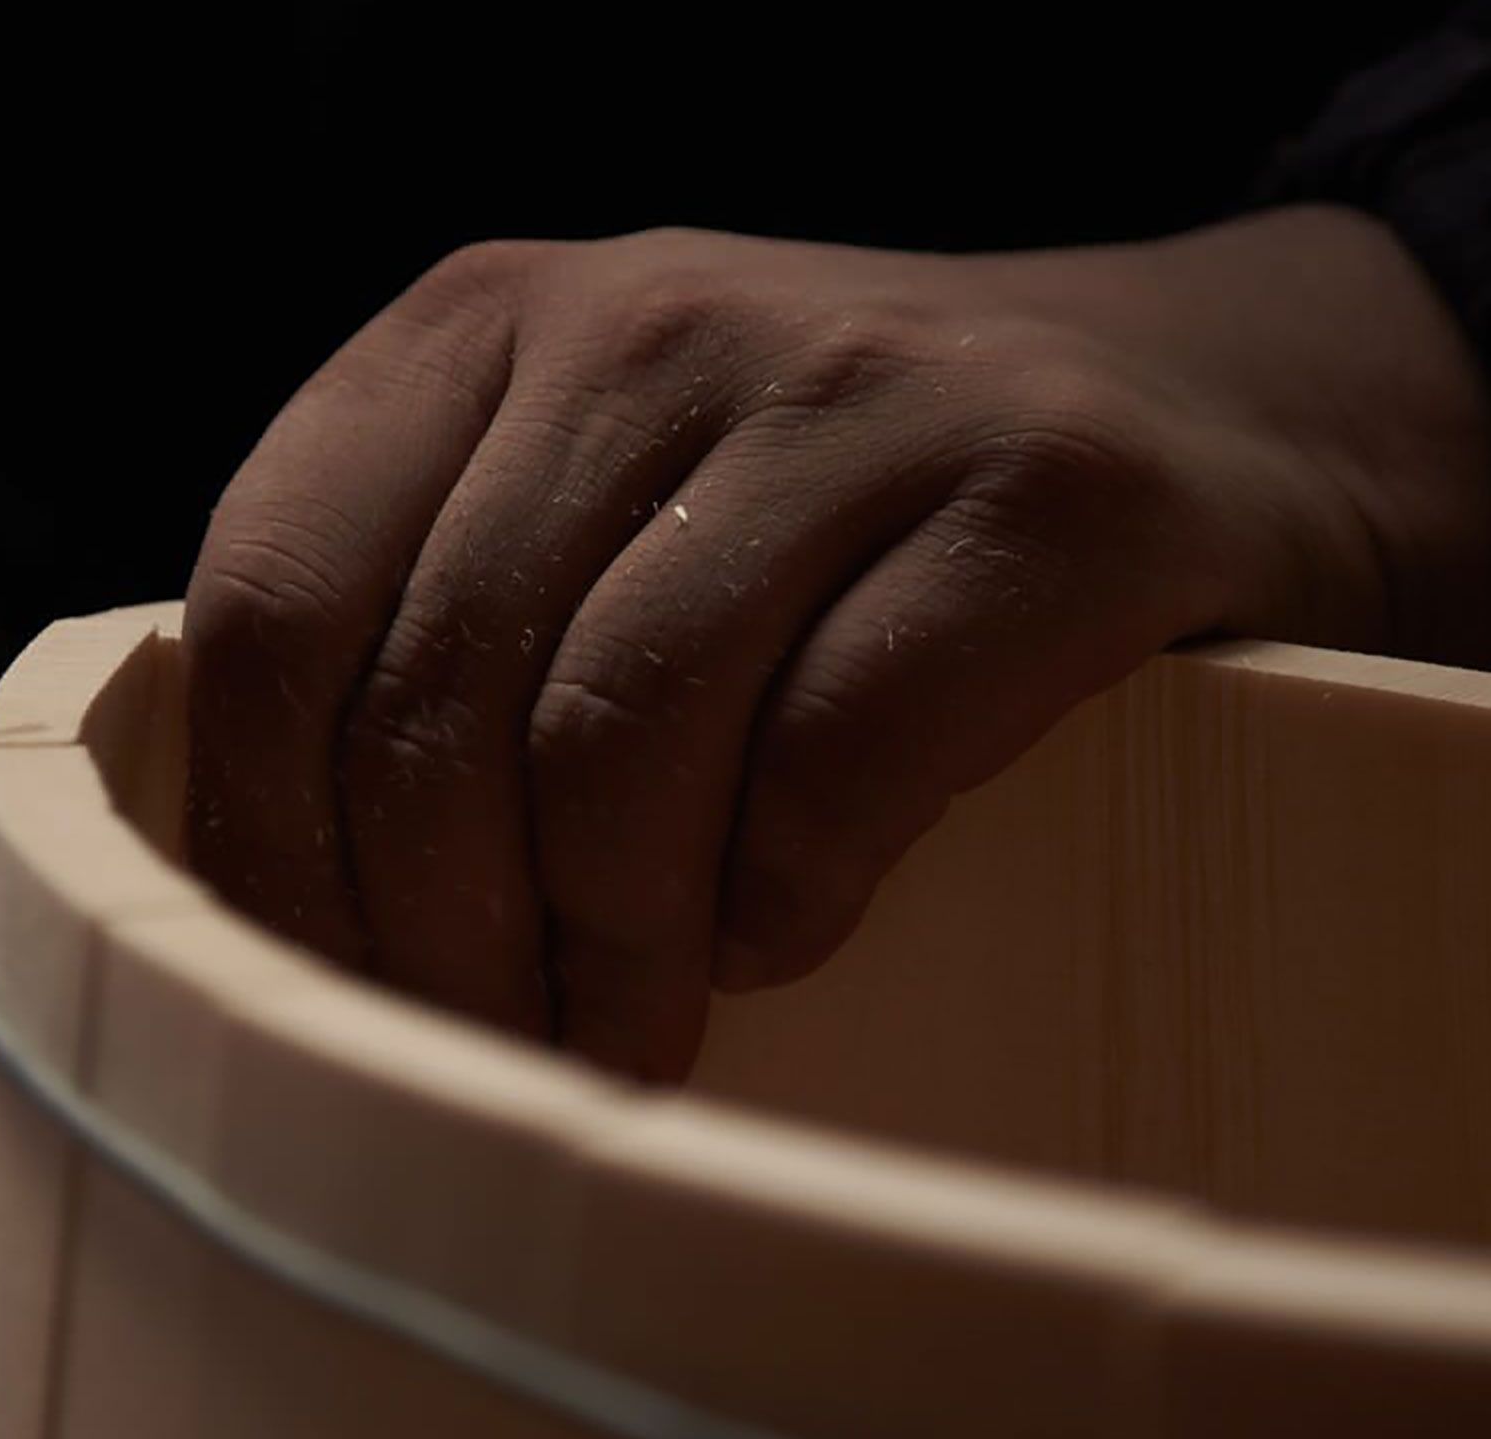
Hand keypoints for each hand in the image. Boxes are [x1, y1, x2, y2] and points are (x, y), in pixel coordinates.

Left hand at [186, 207, 1490, 1080]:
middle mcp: (647, 322)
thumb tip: (276, 908)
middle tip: (487, 1062)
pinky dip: (786, 897)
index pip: (265, 605)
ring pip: (617, 742)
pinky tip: (789, 931)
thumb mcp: (603, 498)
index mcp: (485, 322)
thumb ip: (436, 624)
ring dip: (608, 949)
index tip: (315, 994)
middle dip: (441, 945)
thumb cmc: (846, 519)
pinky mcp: (1045, 486)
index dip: (266, 845)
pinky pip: (834, 760)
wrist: (1225, 410)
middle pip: (434, 704)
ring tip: (631, 1033)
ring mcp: (852, 385)